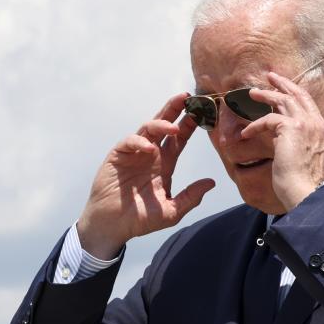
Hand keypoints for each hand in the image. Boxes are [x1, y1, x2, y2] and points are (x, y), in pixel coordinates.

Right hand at [77, 93, 215, 259]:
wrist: (112, 226)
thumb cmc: (140, 219)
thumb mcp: (171, 211)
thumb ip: (190, 197)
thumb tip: (211, 183)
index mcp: (164, 163)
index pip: (180, 138)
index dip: (190, 124)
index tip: (205, 113)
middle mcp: (150, 154)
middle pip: (164, 125)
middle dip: (175, 110)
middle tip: (188, 97)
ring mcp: (134, 153)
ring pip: (148, 128)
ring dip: (161, 122)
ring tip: (173, 126)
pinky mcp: (118, 156)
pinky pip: (130, 141)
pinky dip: (140, 142)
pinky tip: (149, 148)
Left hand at [241, 72, 323, 210]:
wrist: (306, 192)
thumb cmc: (304, 184)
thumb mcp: (310, 160)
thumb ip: (303, 146)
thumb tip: (286, 141)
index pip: (310, 105)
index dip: (297, 94)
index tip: (286, 89)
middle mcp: (319, 125)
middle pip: (300, 95)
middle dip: (284, 84)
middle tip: (271, 76)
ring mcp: (307, 124)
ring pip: (284, 101)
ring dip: (267, 94)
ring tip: (253, 92)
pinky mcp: (291, 128)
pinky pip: (268, 119)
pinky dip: (255, 125)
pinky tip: (246, 133)